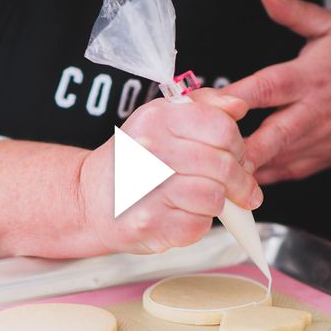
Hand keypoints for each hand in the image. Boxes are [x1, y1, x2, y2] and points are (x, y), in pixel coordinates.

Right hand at [79, 89, 260, 253]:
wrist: (91, 199)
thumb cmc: (133, 159)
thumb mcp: (161, 118)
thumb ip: (203, 105)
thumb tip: (238, 107)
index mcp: (157, 118)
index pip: (222, 128)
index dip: (238, 144)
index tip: (238, 156)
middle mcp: (150, 150)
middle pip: (223, 165)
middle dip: (239, 179)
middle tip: (239, 185)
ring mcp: (149, 190)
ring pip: (215, 196)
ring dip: (220, 201)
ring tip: (210, 199)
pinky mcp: (152, 224)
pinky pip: (200, 224)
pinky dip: (201, 221)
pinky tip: (187, 213)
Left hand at [222, 0, 330, 183]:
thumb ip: (295, 14)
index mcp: (312, 76)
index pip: (268, 87)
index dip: (235, 96)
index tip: (206, 103)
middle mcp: (315, 112)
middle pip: (274, 135)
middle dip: (241, 148)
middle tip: (210, 154)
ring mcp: (322, 139)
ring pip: (280, 160)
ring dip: (248, 167)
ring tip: (216, 168)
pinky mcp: (326, 157)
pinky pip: (292, 172)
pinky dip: (267, 177)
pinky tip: (242, 177)